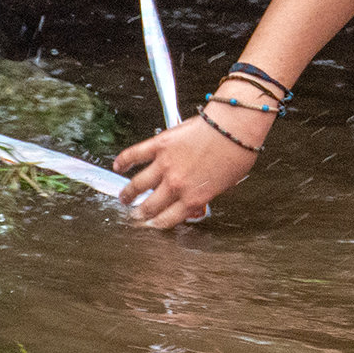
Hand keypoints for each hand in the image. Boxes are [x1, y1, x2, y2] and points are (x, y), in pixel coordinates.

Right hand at [113, 109, 261, 228]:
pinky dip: (124, 161)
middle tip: (135, 215)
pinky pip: (135, 155)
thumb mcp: (226, 185)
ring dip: (128, 194)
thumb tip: (195, 204)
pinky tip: (118, 166)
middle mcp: (176, 185)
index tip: (150, 225)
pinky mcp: (159, 145)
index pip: (168, 219)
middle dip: (140, 214)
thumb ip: (206, 196)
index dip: (156, 224)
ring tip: (124, 197)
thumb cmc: (236, 153)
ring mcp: (165, 165)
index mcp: (193, 198)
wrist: (234, 127)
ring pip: (138, 185)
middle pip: (150, 206)